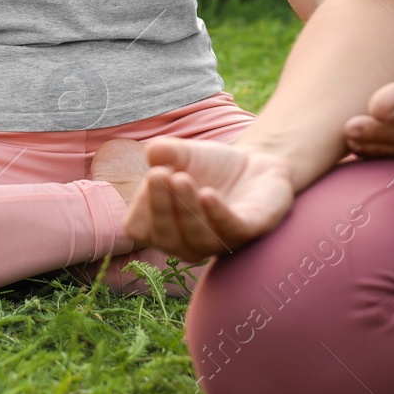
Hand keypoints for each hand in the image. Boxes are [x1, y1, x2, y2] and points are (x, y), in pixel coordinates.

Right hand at [121, 137, 295, 262]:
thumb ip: (165, 151)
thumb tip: (152, 151)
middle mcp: (187, 241)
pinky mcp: (248, 231)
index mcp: (164, 226)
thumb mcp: (183, 153)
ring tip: (182, 178)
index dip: (140, 207)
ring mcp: (218, 240)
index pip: (139, 229)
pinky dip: (217, 214)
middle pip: (165, 237)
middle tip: (160, 173)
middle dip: (160, 206)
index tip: (154, 174)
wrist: (254, 164)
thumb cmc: (210, 166)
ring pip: (197, 238)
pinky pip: (230, 230)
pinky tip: (208, 194)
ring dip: (186, 209)